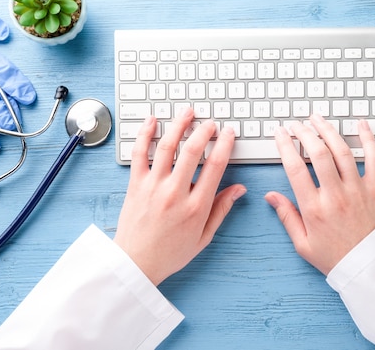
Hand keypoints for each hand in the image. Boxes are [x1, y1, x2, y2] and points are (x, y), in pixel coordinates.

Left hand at [114, 108, 246, 285]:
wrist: (136, 263)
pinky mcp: (135, 185)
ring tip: (188, 112)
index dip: (225, 144)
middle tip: (210, 123)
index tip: (229, 133)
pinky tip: (152, 121)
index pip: (215, 166)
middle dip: (204, 131)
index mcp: (196, 207)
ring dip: (179, 125)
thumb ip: (222, 209)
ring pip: (167, 146)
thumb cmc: (170, 253)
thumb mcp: (204, 236)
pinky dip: (145, 134)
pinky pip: (139, 153)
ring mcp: (153, 187)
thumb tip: (239, 189)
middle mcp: (175, 193)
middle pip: (193, 151)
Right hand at [265, 115, 374, 275]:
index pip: (295, 168)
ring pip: (342, 151)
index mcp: (314, 209)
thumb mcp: (303, 244)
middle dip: (305, 132)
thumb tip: (271, 196)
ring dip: (328, 130)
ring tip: (318, 119)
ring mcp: (357, 190)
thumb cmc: (337, 258)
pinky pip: (374, 158)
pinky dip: (368, 139)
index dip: (285, 146)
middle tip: (297, 123)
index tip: (280, 134)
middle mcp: (335, 196)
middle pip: (318, 154)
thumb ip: (287, 217)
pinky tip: (361, 124)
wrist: (372, 268)